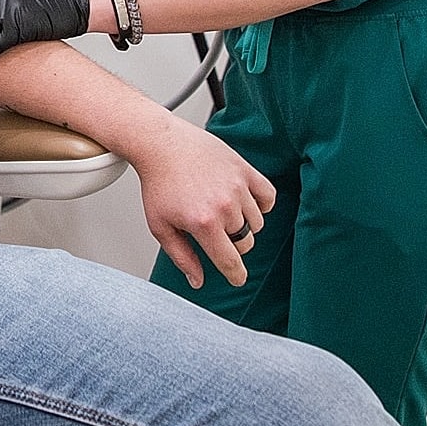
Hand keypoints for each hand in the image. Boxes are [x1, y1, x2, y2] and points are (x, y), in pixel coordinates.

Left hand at [119, 115, 277, 290]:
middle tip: (213, 231)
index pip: (230, 261)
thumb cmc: (158, 183)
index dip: (236, 275)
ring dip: (243, 223)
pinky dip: (261, 204)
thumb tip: (198, 281)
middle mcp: (224, 206)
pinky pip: (268, 196)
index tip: (238, 279)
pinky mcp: (245, 169)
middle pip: (244, 243)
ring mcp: (237, 186)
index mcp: (203, 224)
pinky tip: (244, 202)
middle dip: (231, 244)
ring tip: (220, 210)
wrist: (161, 144)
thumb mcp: (161, 226)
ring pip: (256, 222)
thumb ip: (182, 257)